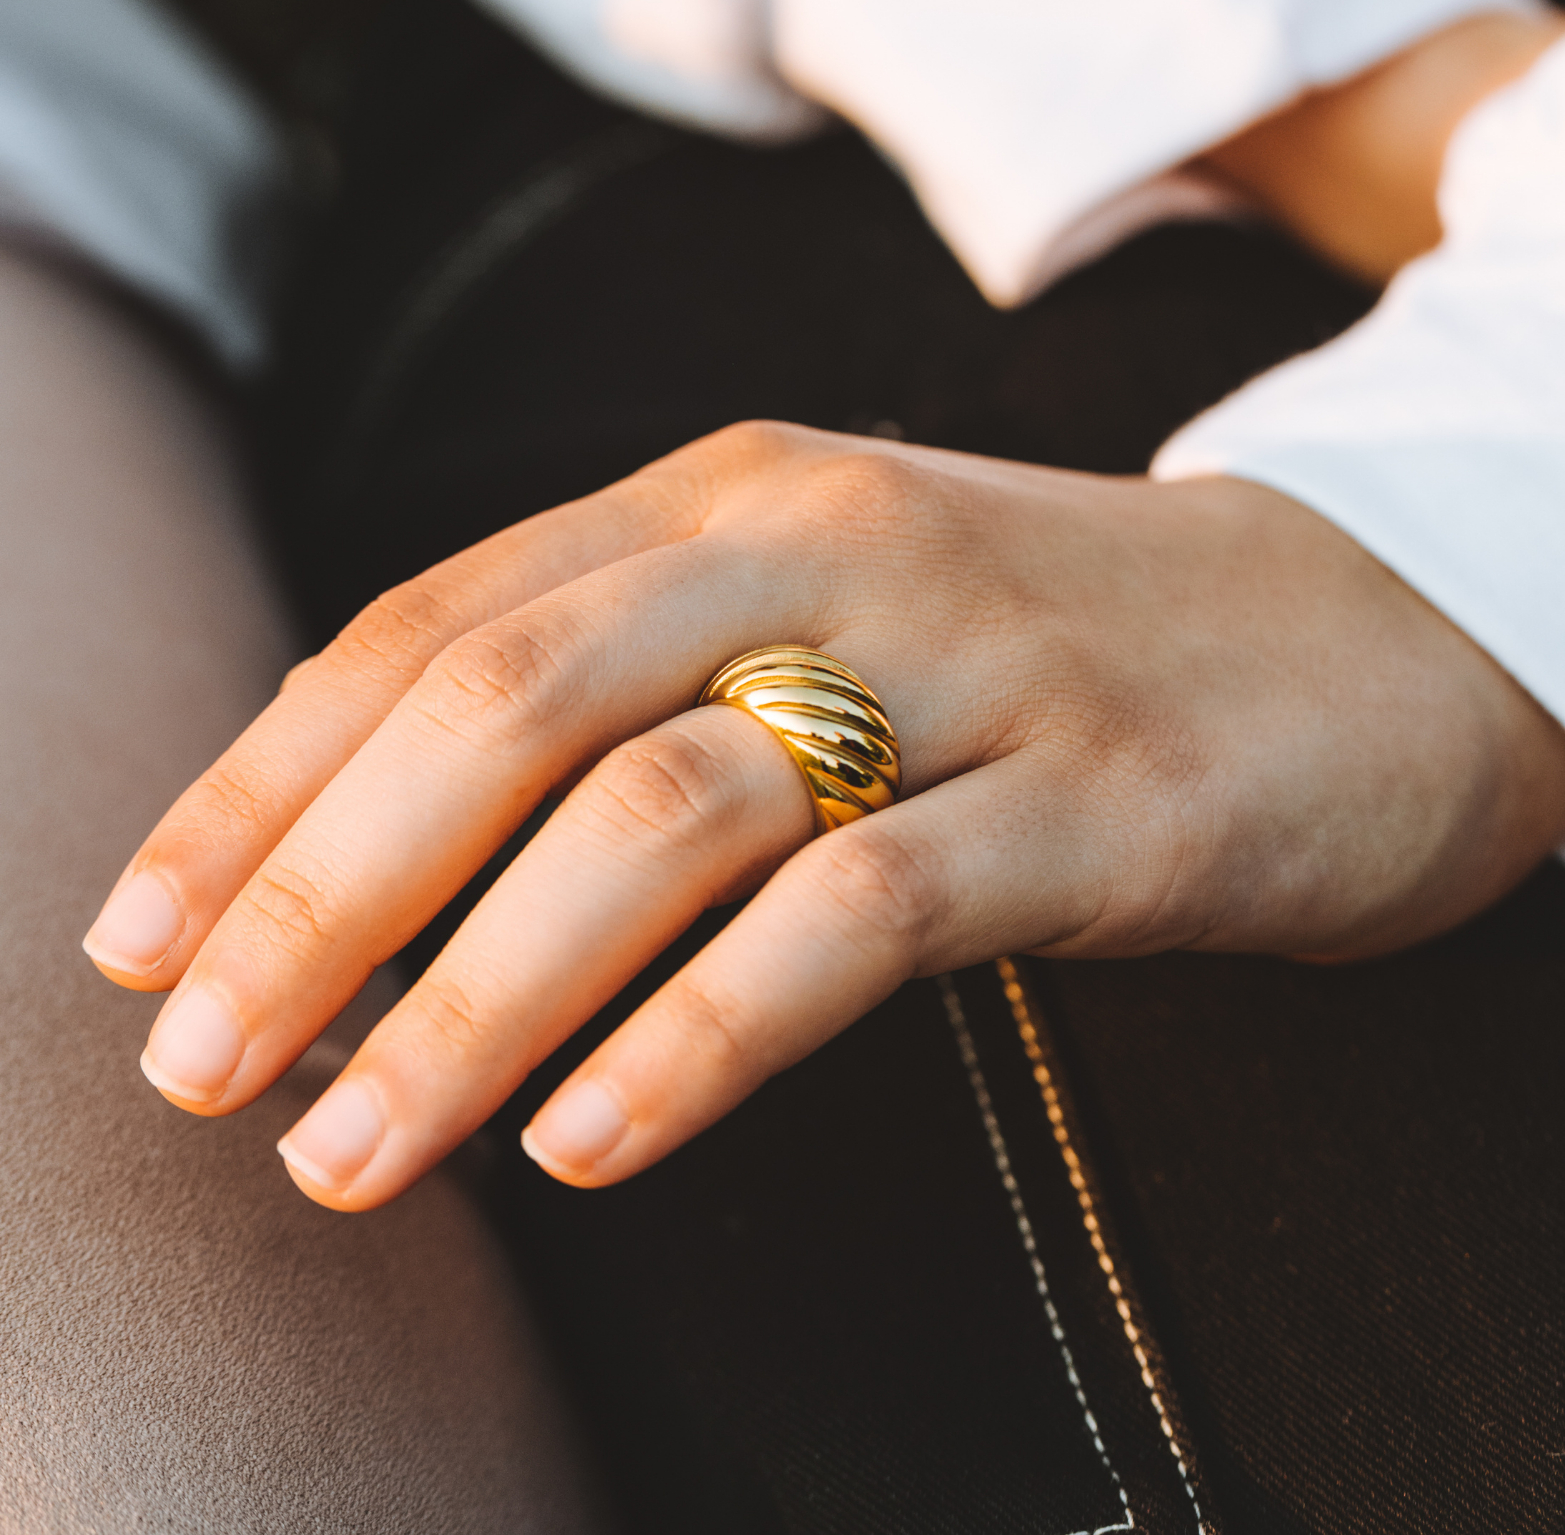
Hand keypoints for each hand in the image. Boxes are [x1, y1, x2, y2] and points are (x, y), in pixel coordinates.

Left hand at [84, 423, 1564, 1208]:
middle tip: (203, 1063)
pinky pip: (860, 912)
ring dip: (477, 991)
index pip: (429, 625)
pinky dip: (701, 1030)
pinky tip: (591, 1134)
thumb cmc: (1042, 645)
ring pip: (662, 809)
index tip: (144, 937)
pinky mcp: (1098, 799)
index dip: (262, 784)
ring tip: (357, 1142)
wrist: (1354, 628)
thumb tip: (382, 838)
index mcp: (725, 495)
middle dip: (319, 890)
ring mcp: (968, 665)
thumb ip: (624, 686)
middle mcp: (822, 547)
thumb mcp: (811, 613)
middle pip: (505, 702)